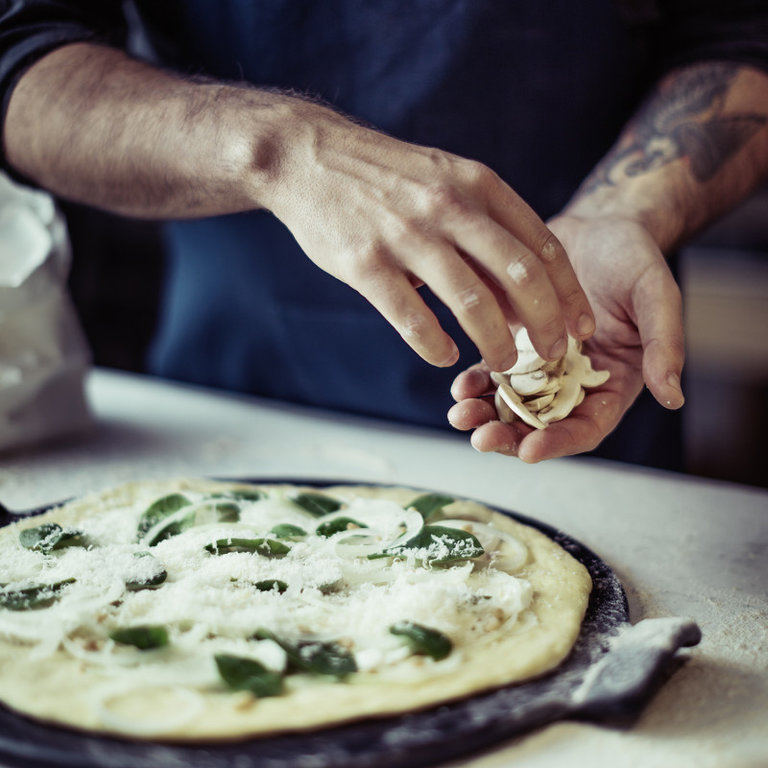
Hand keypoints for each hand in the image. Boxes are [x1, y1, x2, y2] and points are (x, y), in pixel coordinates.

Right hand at [266, 104, 594, 370]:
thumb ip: (484, 229)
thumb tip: (518, 296)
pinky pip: (412, 318)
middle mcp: (449, 208)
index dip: (570, 293)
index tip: (581, 328)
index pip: (542, 246)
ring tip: (502, 364)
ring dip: (495, 343)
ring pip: (471, 303)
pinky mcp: (366, 263)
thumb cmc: (389, 179)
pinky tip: (443, 356)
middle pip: (520, 276)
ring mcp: (407, 235)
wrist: (311, 158)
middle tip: (554, 355)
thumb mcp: (447, 182)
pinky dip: (434, 346)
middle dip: (546, 324)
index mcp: (477, 186)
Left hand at [447, 214, 684, 460]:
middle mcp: (574, 383)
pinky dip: (475, 384)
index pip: (587, 427)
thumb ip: (665, 344)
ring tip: (460, 415)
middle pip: (541, 424)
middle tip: (481, 438)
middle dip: (510, 435)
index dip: (560, 442)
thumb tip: (673, 397)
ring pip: (511, 404)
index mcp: (613, 382)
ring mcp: (541, 367)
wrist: (598, 225)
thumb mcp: (656, 294)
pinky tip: (459, 387)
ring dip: (485, 415)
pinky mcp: (515, 345)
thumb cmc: (634, 258)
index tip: (530, 450)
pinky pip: (492, 373)